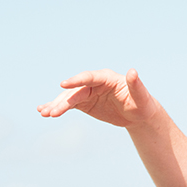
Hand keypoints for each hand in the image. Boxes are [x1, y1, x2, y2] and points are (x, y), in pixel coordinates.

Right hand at [37, 68, 159, 127]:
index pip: (89, 77)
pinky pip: (69, 104)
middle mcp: (95, 83)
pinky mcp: (85, 102)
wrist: (139, 114)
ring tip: (44, 113)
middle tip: (51, 113)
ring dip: (56, 105)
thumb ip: (136, 85)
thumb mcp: (141, 97)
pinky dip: (57, 107)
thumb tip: (133, 71)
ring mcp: (88, 92)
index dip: (76, 80)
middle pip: (76, 90)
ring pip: (69, 98)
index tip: (63, 84)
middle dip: (63, 101)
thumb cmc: (142, 104)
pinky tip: (44, 110)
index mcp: (108, 78)